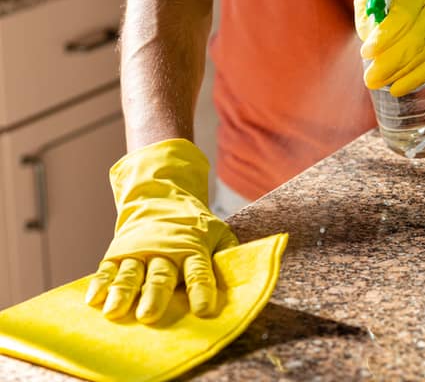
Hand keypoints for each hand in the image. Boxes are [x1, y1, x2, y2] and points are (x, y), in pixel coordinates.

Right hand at [85, 139, 238, 323]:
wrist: (160, 198)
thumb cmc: (195, 225)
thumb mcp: (218, 232)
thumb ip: (228, 252)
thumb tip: (243, 273)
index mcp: (192, 247)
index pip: (199, 271)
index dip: (202, 290)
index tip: (203, 310)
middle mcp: (164, 250)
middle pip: (160, 275)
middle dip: (155, 295)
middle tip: (149, 316)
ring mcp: (138, 251)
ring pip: (130, 274)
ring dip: (122, 293)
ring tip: (115, 312)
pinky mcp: (118, 253)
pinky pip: (107, 270)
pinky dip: (99, 284)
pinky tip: (92, 300)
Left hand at [355, 0, 424, 95]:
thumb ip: (368, 5)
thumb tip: (368, 34)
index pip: (402, 17)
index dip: (384, 38)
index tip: (366, 52)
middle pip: (415, 40)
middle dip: (390, 64)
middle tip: (371, 78)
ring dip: (402, 74)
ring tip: (381, 83)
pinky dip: (420, 77)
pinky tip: (401, 86)